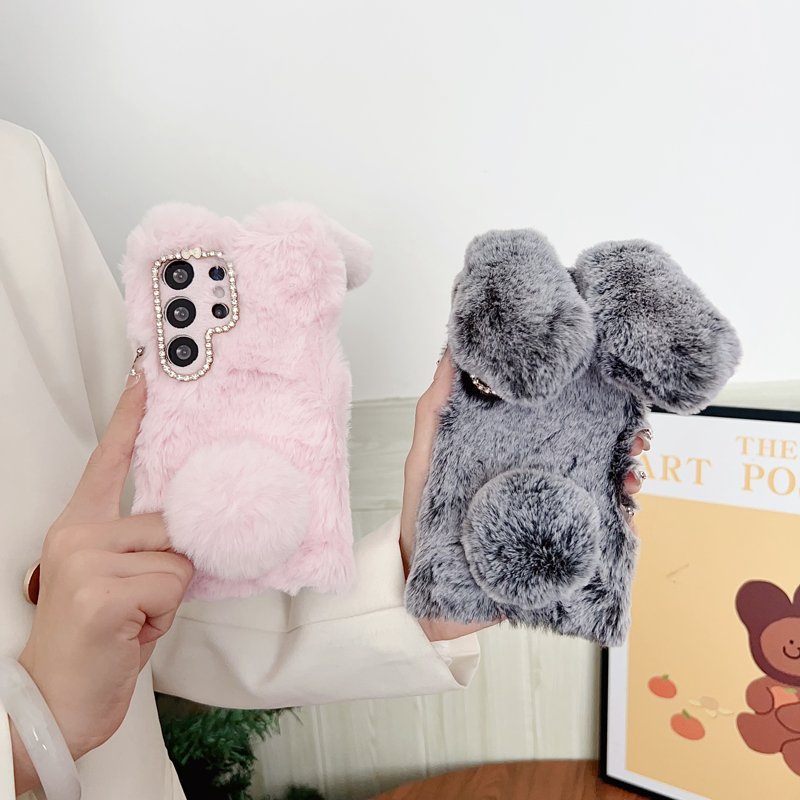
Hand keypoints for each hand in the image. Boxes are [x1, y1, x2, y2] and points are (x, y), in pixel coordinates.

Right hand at [13, 375, 192, 790]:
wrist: (54, 705)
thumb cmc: (91, 644)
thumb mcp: (115, 582)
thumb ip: (142, 546)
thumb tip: (191, 528)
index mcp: (80, 528)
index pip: (108, 460)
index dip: (129, 417)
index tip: (144, 376)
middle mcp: (78, 535)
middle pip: (170, 523)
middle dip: (172, 567)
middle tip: (138, 602)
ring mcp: (87, 560)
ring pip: (178, 558)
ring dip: (168, 596)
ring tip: (134, 618)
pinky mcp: (102, 590)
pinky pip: (173, 586)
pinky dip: (164, 615)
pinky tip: (130, 632)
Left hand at [399, 350, 649, 642]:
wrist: (428, 595)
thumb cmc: (422, 520)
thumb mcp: (424, 460)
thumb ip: (435, 411)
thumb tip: (450, 352)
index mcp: (511, 448)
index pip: (557, 417)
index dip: (587, 400)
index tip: (609, 386)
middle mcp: (538, 475)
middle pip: (592, 448)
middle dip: (622, 437)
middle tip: (635, 438)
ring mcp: (551, 509)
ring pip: (604, 485)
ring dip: (628, 475)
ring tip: (631, 476)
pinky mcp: (560, 545)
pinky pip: (601, 531)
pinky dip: (623, 521)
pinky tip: (628, 515)